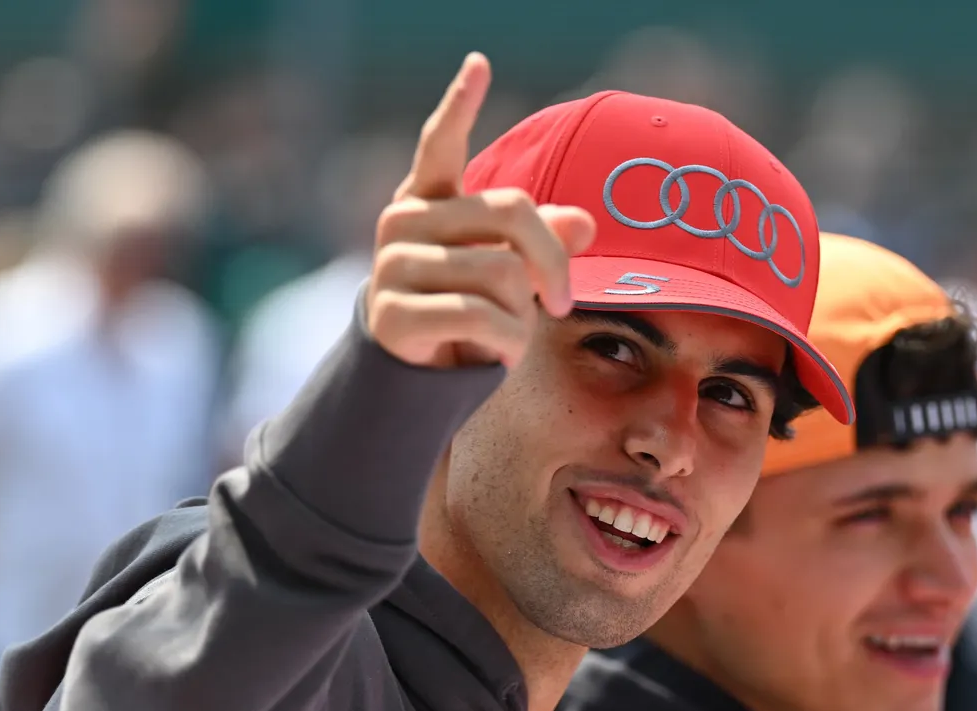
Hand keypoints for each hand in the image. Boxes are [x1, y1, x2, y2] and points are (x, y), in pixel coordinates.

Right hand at [368, 53, 596, 368]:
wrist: (414, 381)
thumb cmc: (467, 316)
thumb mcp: (509, 275)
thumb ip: (542, 243)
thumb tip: (585, 224)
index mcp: (429, 201)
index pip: (441, 144)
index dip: (460, 104)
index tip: (480, 63)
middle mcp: (403, 221)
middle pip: (514, 212)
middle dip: (553, 263)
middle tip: (563, 304)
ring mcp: (392, 265)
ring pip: (503, 272)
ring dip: (524, 316)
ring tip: (509, 334)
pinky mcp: (392, 314)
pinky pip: (481, 316)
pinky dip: (507, 343)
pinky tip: (497, 355)